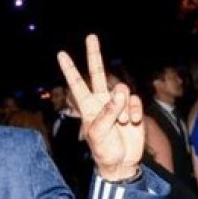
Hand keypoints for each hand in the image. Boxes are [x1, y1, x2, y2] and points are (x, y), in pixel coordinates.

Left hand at [57, 35, 143, 180]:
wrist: (122, 162)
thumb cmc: (105, 151)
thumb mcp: (100, 134)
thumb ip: (108, 112)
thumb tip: (119, 92)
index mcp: (88, 107)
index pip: (77, 84)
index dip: (69, 69)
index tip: (61, 54)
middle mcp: (101, 101)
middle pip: (98, 73)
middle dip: (94, 55)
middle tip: (91, 37)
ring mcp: (117, 104)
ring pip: (123, 90)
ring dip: (125, 107)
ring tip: (124, 123)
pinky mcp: (132, 108)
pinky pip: (136, 100)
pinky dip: (136, 111)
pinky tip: (133, 123)